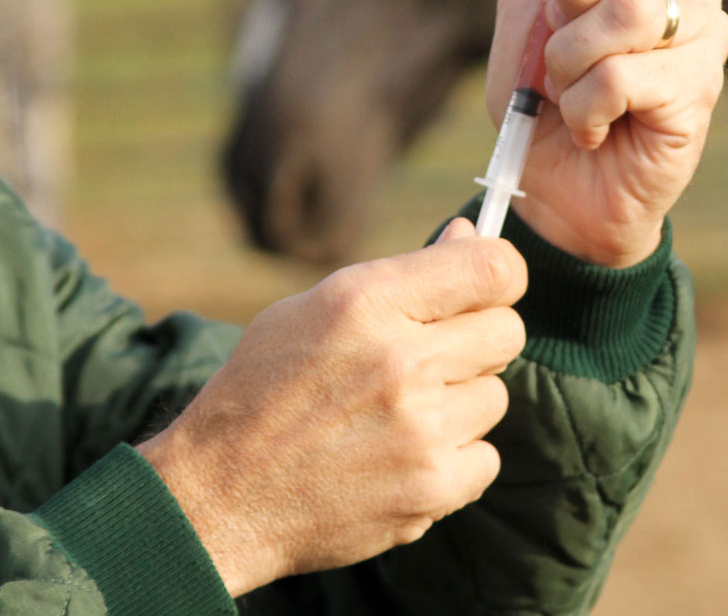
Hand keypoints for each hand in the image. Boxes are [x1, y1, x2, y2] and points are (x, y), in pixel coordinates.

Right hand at [138, 219, 526, 596]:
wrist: (220, 493)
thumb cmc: (267, 385)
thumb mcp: (320, 304)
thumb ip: (404, 271)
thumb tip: (469, 234)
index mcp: (370, 301)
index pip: (493, 267)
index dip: (501, 272)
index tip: (487, 287)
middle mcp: (402, 360)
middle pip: (507, 331)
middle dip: (479, 338)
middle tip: (435, 355)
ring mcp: (420, 429)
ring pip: (496, 395)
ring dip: (461, 401)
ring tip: (403, 412)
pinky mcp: (430, 489)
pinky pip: (486, 456)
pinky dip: (455, 457)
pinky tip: (406, 454)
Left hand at [487, 0, 727, 267]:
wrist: (549, 180)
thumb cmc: (543, 84)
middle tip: (560, 26)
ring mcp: (704, 43)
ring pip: (630, 11)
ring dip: (569, 55)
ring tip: (566, 87)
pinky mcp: (697, 97)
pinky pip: (624, 76)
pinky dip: (582, 103)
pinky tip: (588, 123)